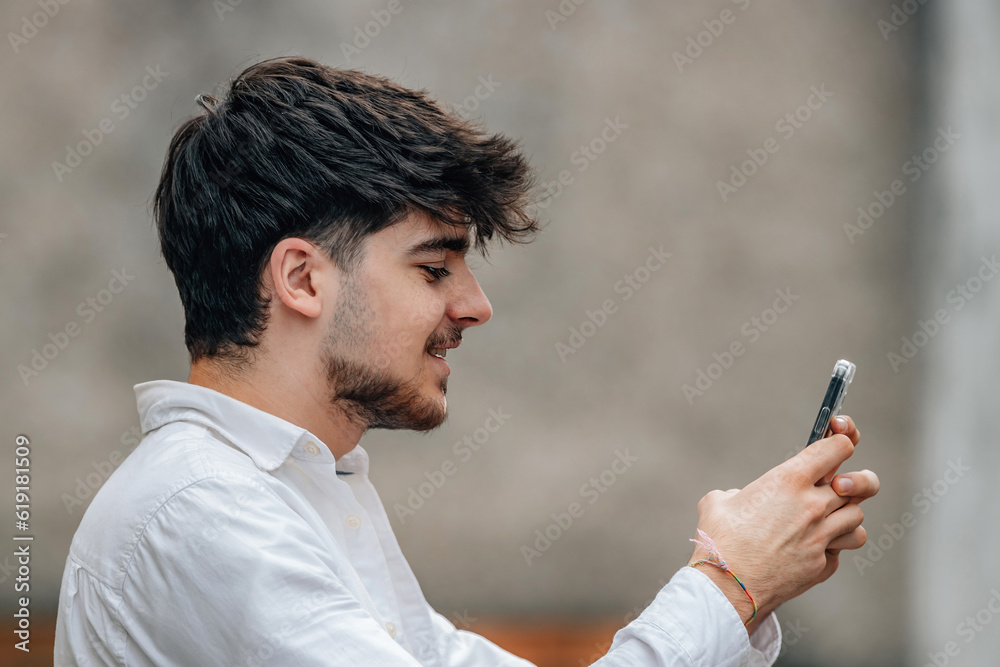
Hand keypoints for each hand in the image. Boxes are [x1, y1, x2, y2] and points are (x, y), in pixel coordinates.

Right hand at [689, 415, 878, 628]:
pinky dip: (832, 545)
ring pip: (857, 517)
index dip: (840, 441)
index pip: (838, 448)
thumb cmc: (719, 541)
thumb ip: (737, 493)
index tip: (835, 444)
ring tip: (826, 518)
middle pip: (859, 484)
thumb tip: (738, 499)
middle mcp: (813, 506)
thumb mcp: (719, 502)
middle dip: (853, 481)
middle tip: (842, 484)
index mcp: (788, 481)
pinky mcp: (823, 565)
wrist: (726, 587)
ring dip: (845, 514)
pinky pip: (841, 549)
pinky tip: (812, 547)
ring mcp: (822, 538)